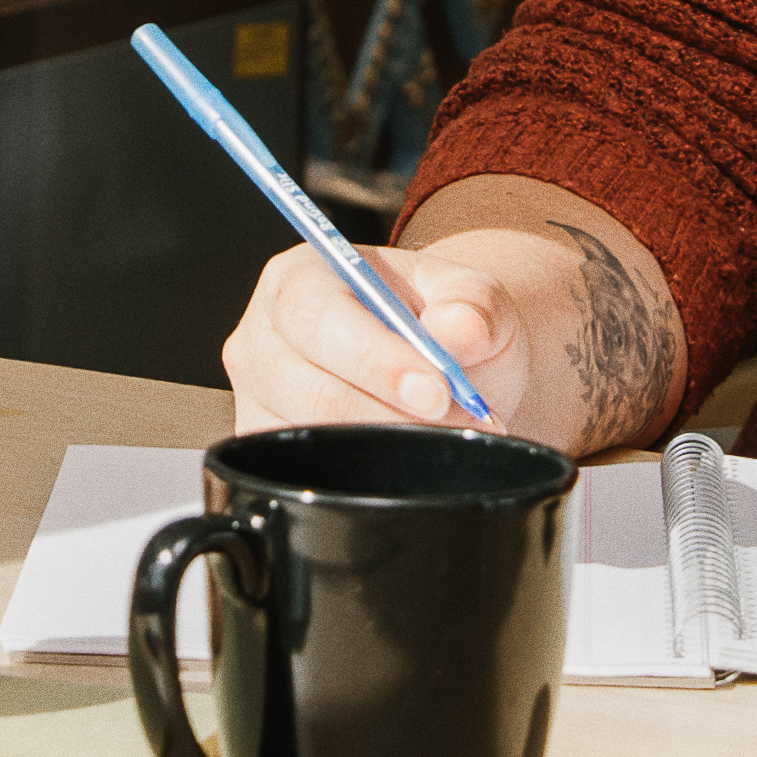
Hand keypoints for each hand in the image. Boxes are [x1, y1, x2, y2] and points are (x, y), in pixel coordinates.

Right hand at [222, 180, 686, 448]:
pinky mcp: (280, 456)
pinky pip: (309, 477)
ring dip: (388, 447)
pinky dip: (368, 478)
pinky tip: (409, 466)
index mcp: (304, 278)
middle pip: (305, 383)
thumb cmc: (463, 330)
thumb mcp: (488, 306)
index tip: (439, 388)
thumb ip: (481, 309)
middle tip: (467, 419)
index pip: (316, 313)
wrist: (467, 376)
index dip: (373, 355)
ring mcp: (268, 401)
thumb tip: (464, 327)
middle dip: (394, 411)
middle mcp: (268, 337)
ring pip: (309, 438)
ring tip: (457, 432)